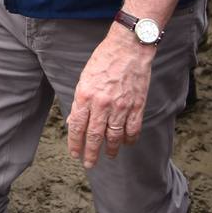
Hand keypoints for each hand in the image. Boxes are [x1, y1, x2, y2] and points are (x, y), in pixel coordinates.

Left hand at [67, 30, 153, 168]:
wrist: (128, 49)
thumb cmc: (103, 61)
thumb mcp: (84, 78)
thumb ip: (80, 101)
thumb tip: (74, 121)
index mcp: (85, 95)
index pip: (77, 126)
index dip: (75, 143)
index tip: (74, 153)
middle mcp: (102, 104)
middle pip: (95, 135)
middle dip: (90, 153)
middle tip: (88, 163)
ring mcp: (120, 106)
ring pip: (114, 136)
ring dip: (110, 149)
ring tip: (107, 156)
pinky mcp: (136, 105)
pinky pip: (132, 129)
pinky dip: (129, 139)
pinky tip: (126, 143)